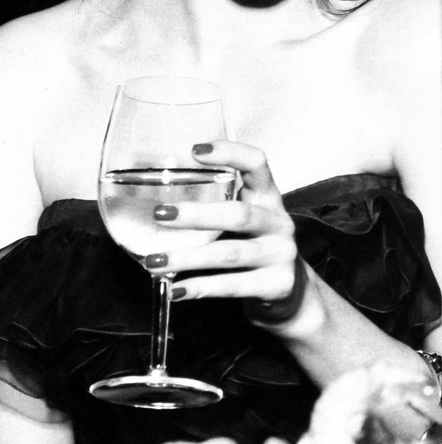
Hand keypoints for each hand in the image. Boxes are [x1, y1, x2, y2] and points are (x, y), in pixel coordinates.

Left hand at [146, 141, 306, 321]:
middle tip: (160, 214)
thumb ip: (214, 205)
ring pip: (229, 254)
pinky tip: (175, 289)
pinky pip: (232, 285)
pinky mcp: (277, 285)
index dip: (230, 153)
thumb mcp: (241, 218)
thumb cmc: (252, 245)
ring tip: (154, 261)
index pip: (256, 164)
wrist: (288, 291)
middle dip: (197, 215)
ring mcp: (280, 255)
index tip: (195, 151)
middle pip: (238, 214)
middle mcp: (278, 222)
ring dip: (188, 257)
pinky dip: (200, 288)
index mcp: (267, 196)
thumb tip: (156, 201)